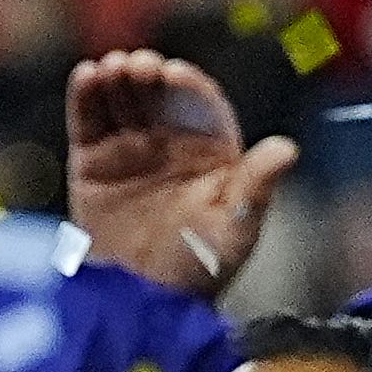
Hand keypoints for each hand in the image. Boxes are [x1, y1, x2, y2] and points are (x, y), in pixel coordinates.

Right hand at [64, 51, 293, 290]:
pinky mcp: (92, 166)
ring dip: (115, 79)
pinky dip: (84, 98)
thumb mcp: (234, 230)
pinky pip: (88, 124)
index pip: (199, 104)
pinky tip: (85, 75)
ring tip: (108, 68)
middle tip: (136, 66)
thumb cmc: (196, 270)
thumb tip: (287, 149)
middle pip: (158, 95)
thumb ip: (256, 187)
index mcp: (210, 151)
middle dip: (147, 76)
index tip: (171, 74)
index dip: (185, 86)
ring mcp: (129, 152)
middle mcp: (169, 144)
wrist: (138, 305)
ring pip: (123, 102)